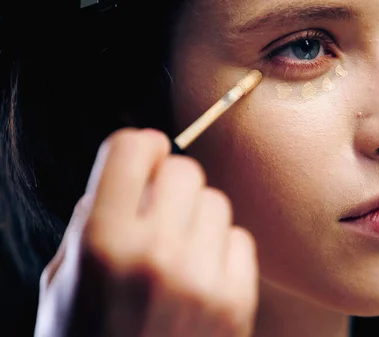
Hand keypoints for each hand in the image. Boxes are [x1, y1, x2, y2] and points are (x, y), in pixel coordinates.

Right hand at [34, 128, 258, 336]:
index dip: (137, 150)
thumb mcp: (63, 280)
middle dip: (168, 184)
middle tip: (158, 212)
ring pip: (216, 200)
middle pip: (184, 168)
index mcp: (101, 243)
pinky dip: (220, 249)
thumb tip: (128, 168)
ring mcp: (201, 279)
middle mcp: (154, 255)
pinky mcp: (236, 301)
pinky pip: (239, 238)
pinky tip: (200, 277)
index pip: (132, 147)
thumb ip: (92, 218)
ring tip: (178, 251)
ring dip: (196, 217)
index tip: (142, 160)